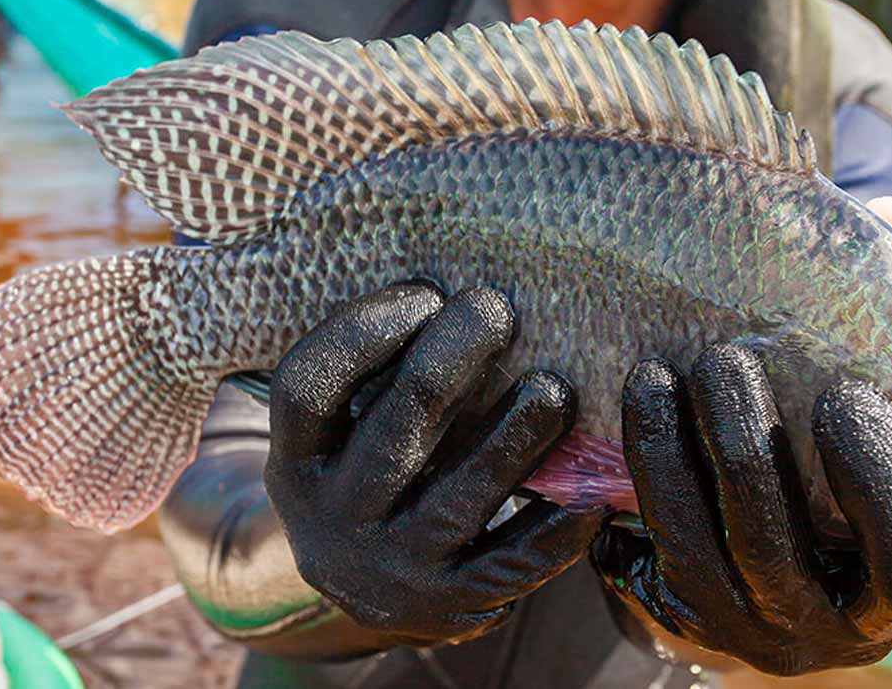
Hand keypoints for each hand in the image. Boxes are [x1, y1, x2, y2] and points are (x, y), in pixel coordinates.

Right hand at [264, 283, 600, 645]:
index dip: (360, 333)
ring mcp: (393, 568)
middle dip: (448, 363)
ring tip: (555, 388)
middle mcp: (335, 519)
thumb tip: (452, 285)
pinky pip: (510, 564)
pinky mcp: (451, 605)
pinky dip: (556, 529)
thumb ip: (374, 376)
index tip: (425, 291)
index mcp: (297, 462)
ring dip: (512, 437)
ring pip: (458, 498)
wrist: (373, 595)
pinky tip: (594, 494)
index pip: (307, 389)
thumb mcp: (343, 435)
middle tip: (497, 309)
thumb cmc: (374, 475)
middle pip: (392, 431)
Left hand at [591, 347, 891, 674]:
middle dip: (742, 442)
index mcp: (883, 609)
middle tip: (725, 359)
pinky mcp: (667, 610)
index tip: (848, 393)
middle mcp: (807, 633)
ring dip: (666, 447)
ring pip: (687, 541)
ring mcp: (730, 627)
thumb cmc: (852, 524)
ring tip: (655, 373)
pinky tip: (622, 405)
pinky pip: (633, 540)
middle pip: (767, 545)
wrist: (760, 596)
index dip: (882, 488)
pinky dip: (634, 468)